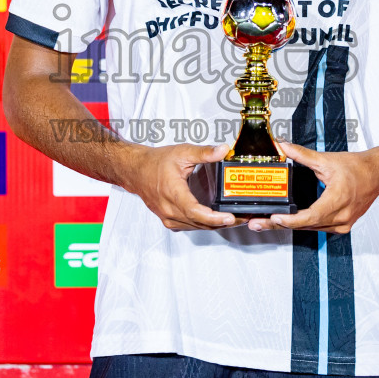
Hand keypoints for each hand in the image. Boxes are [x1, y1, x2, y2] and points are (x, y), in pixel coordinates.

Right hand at [117, 143, 239, 231]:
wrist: (136, 171)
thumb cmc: (156, 162)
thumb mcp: (182, 153)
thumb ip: (204, 153)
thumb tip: (223, 150)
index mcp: (172, 193)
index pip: (195, 212)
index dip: (214, 218)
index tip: (230, 217)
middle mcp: (169, 209)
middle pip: (199, 223)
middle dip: (222, 222)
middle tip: (242, 218)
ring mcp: (168, 217)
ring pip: (195, 227)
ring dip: (215, 225)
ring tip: (234, 219)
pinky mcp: (168, 220)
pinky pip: (189, 226)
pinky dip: (204, 225)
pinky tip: (216, 220)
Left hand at [246, 142, 378, 233]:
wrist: (378, 173)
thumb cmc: (358, 168)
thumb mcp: (327, 160)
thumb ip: (302, 155)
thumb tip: (283, 147)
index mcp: (338, 200)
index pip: (310, 217)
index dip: (290, 220)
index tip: (274, 218)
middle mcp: (341, 217)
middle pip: (306, 225)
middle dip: (280, 224)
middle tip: (257, 223)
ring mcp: (342, 224)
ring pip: (311, 228)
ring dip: (290, 226)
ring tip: (266, 223)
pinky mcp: (342, 225)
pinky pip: (319, 227)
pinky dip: (304, 224)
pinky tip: (288, 221)